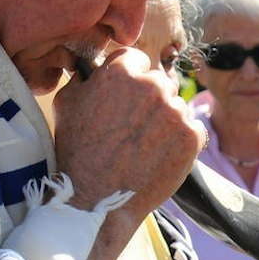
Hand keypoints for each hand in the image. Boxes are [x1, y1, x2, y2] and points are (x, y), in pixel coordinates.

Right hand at [51, 49, 199, 220]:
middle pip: (158, 82)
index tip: (124, 99)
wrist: (97, 199)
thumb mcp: (66, 103)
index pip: (136, 60)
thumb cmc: (76, 152)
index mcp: (122, 72)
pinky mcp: (192, 136)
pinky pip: (191, 129)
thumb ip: (85, 77)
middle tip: (132, 128)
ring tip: (143, 146)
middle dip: (148, 100)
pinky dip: (179, 141)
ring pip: (175, 106)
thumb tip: (95, 67)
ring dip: (164, 121)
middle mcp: (152, 85)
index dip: (128, 79)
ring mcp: (176, 111)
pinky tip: (158, 155)